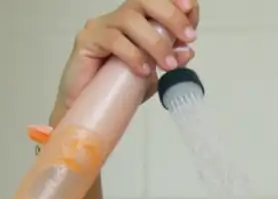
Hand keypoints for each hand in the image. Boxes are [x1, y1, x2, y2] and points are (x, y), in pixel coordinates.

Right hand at [51, 0, 200, 125]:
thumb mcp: (151, 75)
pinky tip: (144, 70)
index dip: (177, 3)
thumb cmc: (115, 90)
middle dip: (172, 15)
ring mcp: (102, 27)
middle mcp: (119, 19)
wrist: (85, 108)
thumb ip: (167, 60)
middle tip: (189, 37)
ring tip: (167, 65)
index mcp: (137, 22)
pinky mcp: (87, 40)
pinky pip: (113, 39)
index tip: (192, 14)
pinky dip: (133, 54)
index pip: (158, 1)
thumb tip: (188, 51)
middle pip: (145, 0)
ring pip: (130, 20)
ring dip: (156, 41)